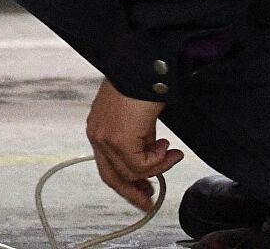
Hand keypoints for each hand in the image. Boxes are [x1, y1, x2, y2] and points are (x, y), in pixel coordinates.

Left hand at [86, 79, 181, 211]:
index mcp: (98, 129)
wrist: (143, 69)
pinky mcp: (118, 140)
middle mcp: (96, 135)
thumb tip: (151, 161)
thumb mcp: (137, 120)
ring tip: (172, 154)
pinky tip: (167, 147)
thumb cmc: (142, 87)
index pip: (107, 167)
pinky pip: (141, 166)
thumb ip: (139, 141)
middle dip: (134, 191)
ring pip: (130, 173)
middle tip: (151, 199)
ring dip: (157, 168)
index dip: (125, 184)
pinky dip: (158, 160)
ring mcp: (105, 138)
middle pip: (112, 177)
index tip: (143, 193)